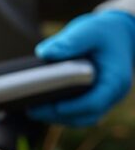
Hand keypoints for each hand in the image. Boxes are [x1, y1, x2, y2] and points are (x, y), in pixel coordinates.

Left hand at [28, 10, 134, 126]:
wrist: (117, 33)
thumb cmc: (103, 32)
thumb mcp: (89, 31)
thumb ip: (69, 42)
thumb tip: (45, 53)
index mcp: (115, 79)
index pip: (94, 102)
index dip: (72, 108)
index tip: (50, 106)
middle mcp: (112, 94)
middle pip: (85, 116)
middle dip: (57, 116)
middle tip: (31, 110)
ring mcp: (104, 99)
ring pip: (80, 118)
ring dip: (57, 118)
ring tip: (32, 110)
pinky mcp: (93, 99)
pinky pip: (78, 113)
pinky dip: (60, 113)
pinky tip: (41, 106)